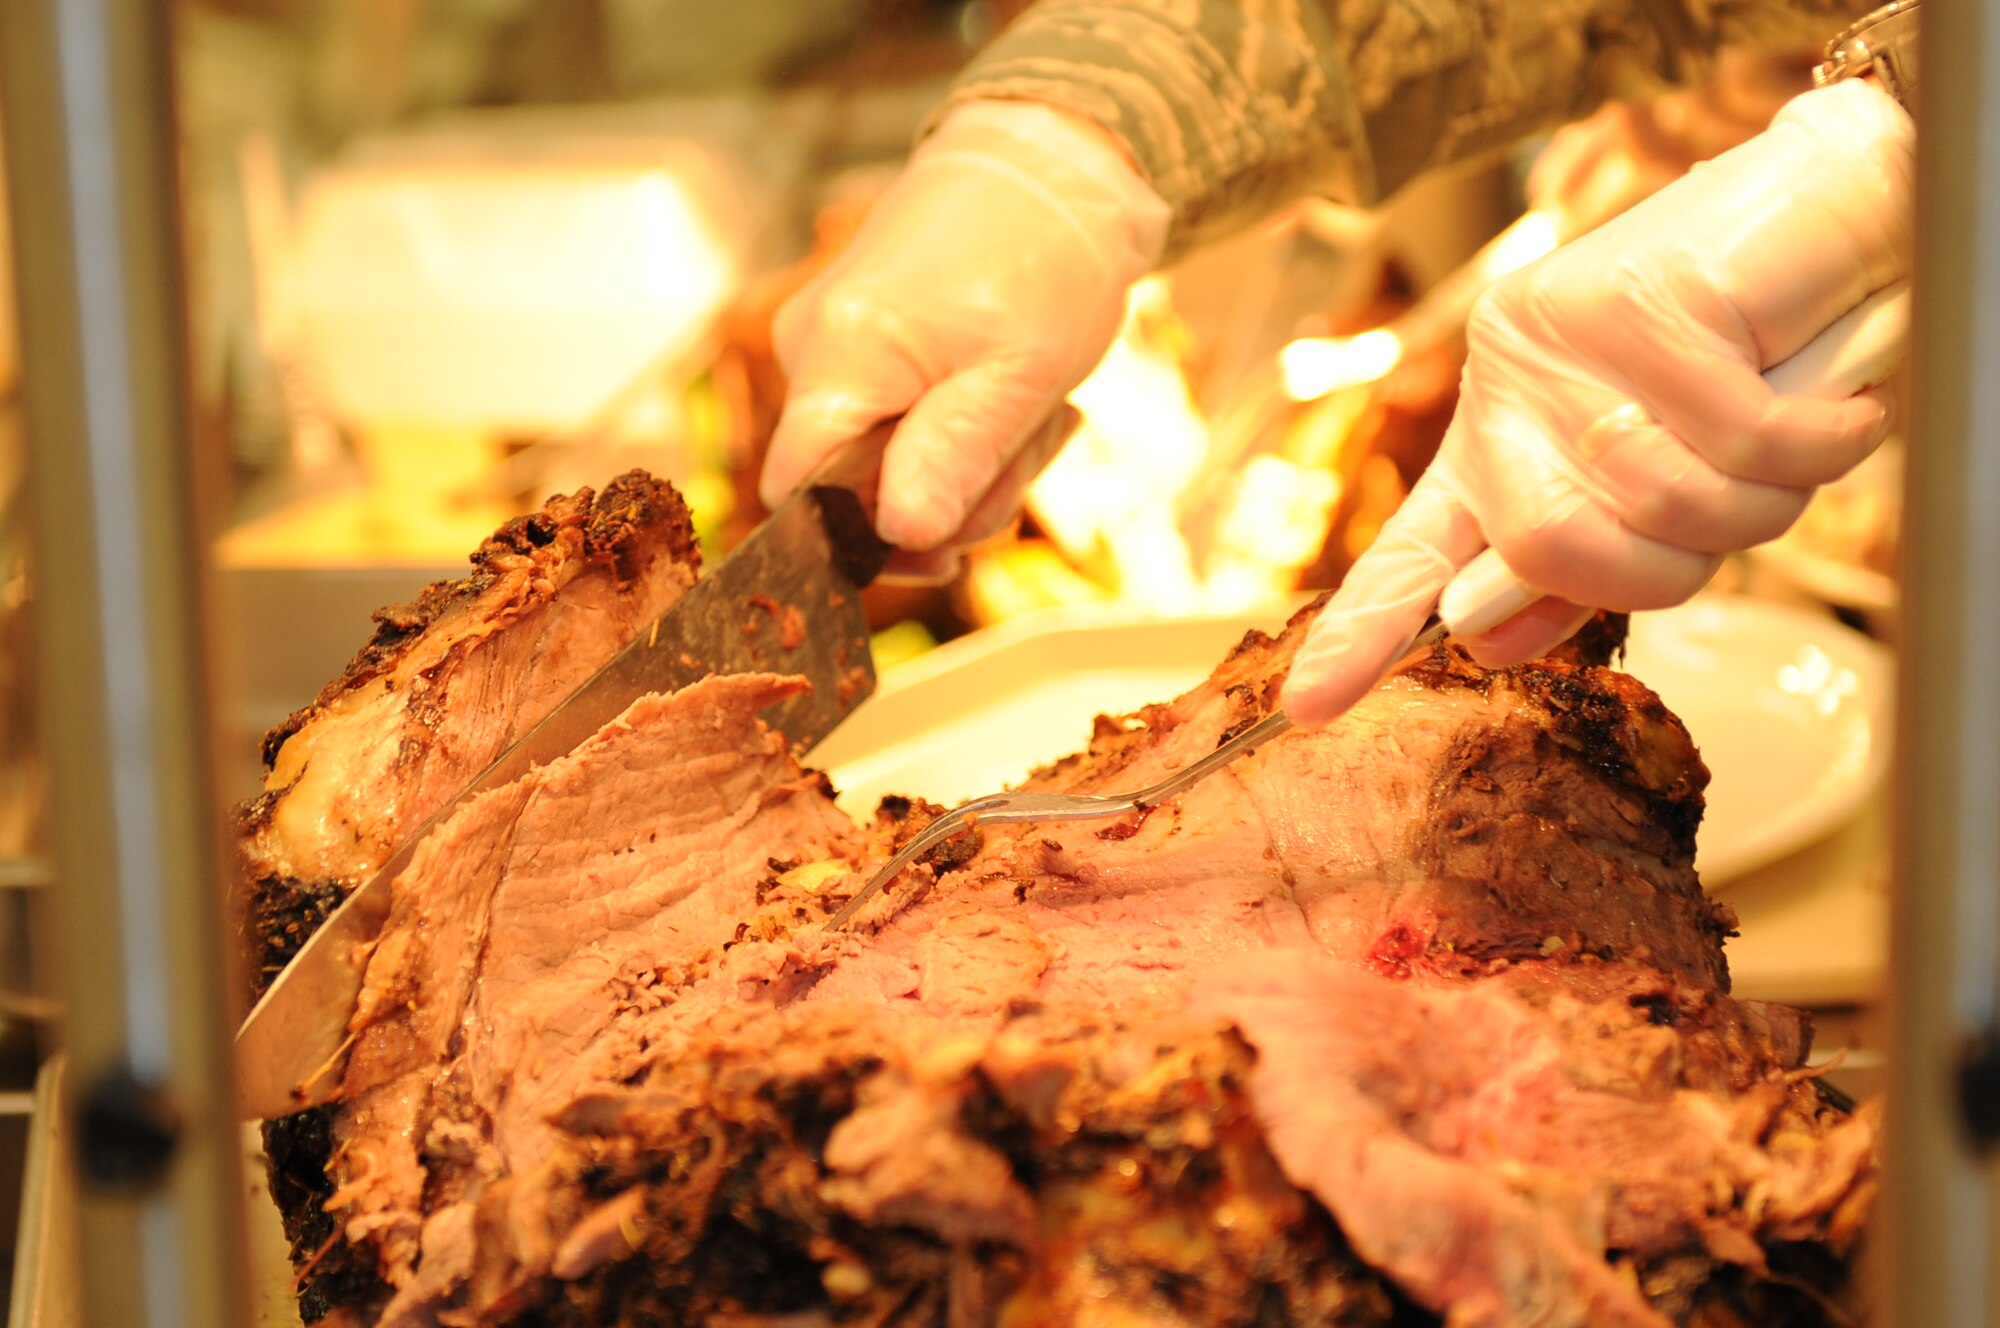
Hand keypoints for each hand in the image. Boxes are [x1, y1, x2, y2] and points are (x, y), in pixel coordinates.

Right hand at [760, 101, 1169, 579]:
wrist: (1057, 163)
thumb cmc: (1046, 256)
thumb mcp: (1017, 375)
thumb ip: (953, 459)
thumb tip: (899, 537)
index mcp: (838, 356)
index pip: (798, 495)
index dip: (863, 542)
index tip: (945, 552)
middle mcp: (813, 349)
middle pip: (853, 488)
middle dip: (951, 499)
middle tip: (1030, 453)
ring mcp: (837, 344)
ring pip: (889, 463)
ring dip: (975, 466)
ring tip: (1039, 413)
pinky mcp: (869, 344)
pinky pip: (904, 425)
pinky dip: (966, 432)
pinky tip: (1018, 399)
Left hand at [1282, 78, 1912, 726]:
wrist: (1838, 209)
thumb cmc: (1755, 353)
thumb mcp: (1664, 479)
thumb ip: (1582, 562)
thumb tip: (1490, 641)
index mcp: (1498, 432)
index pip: (1415, 548)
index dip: (1361, 629)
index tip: (1305, 705)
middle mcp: (1506, 378)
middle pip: (1546, 544)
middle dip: (1663, 561)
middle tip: (1727, 505)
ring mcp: (1560, 331)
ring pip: (1655, 500)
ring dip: (1756, 498)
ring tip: (1785, 434)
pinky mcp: (1638, 294)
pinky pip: (1740, 440)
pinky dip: (1815, 441)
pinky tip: (1831, 401)